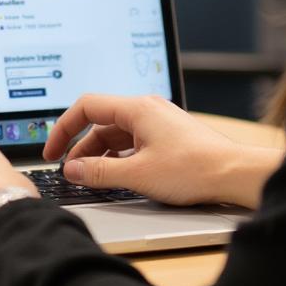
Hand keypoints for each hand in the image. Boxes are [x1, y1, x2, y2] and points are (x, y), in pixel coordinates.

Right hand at [43, 95, 283, 208]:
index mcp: (137, 108)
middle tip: (69, 172)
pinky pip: (133, 141)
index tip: (52, 151)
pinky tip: (117, 176)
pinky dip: (119, 156)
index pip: (87, 107)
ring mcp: (158, 122)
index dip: (63, 128)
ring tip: (90, 178)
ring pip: (117, 134)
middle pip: (101, 122)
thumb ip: (99, 172)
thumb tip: (72, 170)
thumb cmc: (193, 169)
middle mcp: (147, 109)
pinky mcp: (168, 136)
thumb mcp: (137, 174)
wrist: (234, 174)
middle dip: (81, 147)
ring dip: (100, 154)